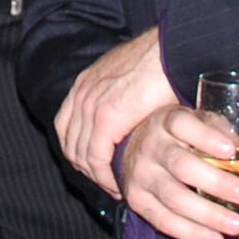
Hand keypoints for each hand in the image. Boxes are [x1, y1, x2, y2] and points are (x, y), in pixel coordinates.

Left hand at [54, 28, 177, 194]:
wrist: (172, 50)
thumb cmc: (161, 62)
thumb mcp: (130, 78)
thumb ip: (121, 97)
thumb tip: (129, 118)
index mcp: (85, 84)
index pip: (67, 126)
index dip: (79, 151)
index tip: (97, 168)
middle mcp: (82, 94)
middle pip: (70, 142)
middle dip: (86, 168)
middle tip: (107, 184)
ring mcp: (90, 104)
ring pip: (81, 153)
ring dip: (96, 176)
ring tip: (115, 188)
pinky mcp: (106, 116)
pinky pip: (96, 155)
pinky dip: (105, 174)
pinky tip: (120, 185)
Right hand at [119, 104, 238, 238]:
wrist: (135, 149)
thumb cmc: (180, 138)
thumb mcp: (201, 128)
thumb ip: (231, 143)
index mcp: (167, 121)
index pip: (183, 124)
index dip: (206, 137)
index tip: (230, 150)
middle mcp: (150, 145)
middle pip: (181, 165)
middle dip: (216, 183)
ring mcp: (140, 174)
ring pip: (173, 197)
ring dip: (207, 214)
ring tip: (236, 225)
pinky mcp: (136, 199)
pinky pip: (163, 220)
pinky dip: (191, 233)